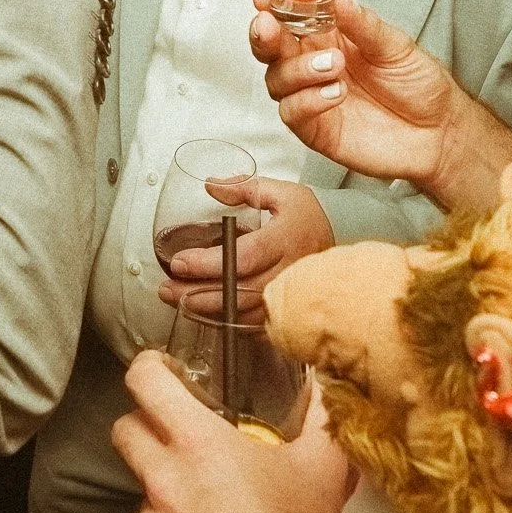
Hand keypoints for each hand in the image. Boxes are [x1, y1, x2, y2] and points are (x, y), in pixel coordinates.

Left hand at [112, 351, 353, 512]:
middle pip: (125, 432)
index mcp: (200, 446)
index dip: (149, 368)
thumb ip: (321, 414)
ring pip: (141, 492)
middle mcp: (165, 484)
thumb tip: (326, 381)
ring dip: (166, 492)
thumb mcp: (322, 468)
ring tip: (209, 507)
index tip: (159, 372)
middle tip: (178, 437)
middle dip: (147, 427)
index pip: (146, 383)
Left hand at [160, 178, 333, 323]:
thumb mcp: (279, 191)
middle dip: (197, 294)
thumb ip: (243, 188)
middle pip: (238, 292)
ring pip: (245, 313)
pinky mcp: (290, 311)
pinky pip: (256, 326)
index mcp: (284, 240)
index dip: (209, 264)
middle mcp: (288, 272)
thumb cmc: (309, 214)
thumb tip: (211, 186)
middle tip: (167, 290)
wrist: (344, 237)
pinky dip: (230, 322)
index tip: (180, 263)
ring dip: (208, 311)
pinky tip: (207, 315)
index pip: (243, 257)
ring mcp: (290, 297)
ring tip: (178, 302)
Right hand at [251, 0, 511, 216]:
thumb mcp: (396, 45)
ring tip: (333, 65)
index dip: (273, 2)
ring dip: (297, 69)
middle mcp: (313, 63)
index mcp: (329, 35)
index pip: (291, 14)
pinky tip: (334, 93)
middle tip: (270, 26)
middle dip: (264, 34)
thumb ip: (363, 24)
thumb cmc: (420, 86)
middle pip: (270, 46)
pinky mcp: (316, 128)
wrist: (440, 132)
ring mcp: (311, 96)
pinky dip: (307, 100)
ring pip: (276, 79)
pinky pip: (292, 113)